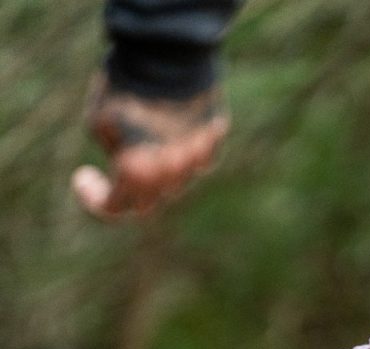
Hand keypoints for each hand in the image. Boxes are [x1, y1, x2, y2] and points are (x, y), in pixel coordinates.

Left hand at [72, 75, 229, 219]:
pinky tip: (173, 118)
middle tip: (118, 159)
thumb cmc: (124, 85)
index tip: (84, 177)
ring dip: (162, 164)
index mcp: (138, 173)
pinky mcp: (216, 135)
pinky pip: (199, 150)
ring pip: (180, 174)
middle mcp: (173, 173)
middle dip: (132, 184)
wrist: (166, 50)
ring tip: (148, 129)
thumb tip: (128, 165)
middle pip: (153, 197)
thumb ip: (115, 155)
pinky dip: (185, 143)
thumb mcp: (99, 122)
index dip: (95, 199)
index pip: (116, 208)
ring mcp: (200, 155)